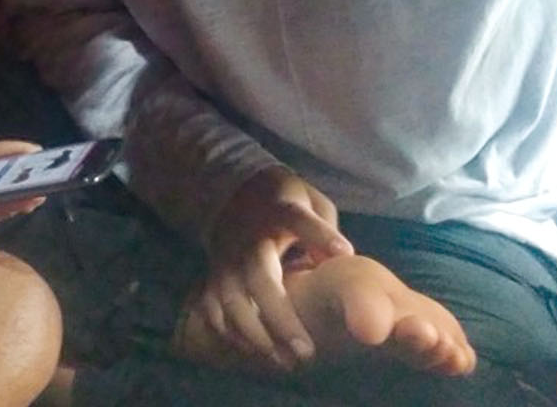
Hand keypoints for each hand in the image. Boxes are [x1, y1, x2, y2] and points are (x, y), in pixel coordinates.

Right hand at [176, 166, 353, 371]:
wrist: (232, 193)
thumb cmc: (284, 204)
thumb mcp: (310, 203)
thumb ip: (325, 230)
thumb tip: (339, 262)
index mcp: (279, 211)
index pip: (298, 219)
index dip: (319, 235)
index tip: (343, 253)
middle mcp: (249, 237)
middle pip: (259, 277)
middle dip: (281, 317)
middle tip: (307, 352)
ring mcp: (226, 258)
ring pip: (232, 300)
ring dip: (256, 334)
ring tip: (284, 361)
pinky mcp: (213, 275)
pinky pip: (213, 308)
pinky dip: (230, 333)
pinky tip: (256, 352)